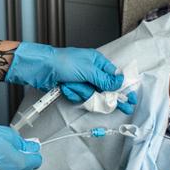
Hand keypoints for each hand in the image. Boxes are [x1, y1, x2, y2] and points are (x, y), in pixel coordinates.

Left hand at [7, 44, 131, 111]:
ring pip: (91, 94)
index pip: (114, 76)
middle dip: (106, 96)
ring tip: (71, 84)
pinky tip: (65, 87)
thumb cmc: (62, 62)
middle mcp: (91, 71)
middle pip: (105, 89)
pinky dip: (72, 93)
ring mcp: (81, 81)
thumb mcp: (87, 69)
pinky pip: (79, 97)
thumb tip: (119, 82)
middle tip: (124, 107)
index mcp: (97, 62)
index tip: (130, 98)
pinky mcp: (73, 88)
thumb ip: (104, 78)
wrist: (40, 68)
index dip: (122, 88)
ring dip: (81, 92)